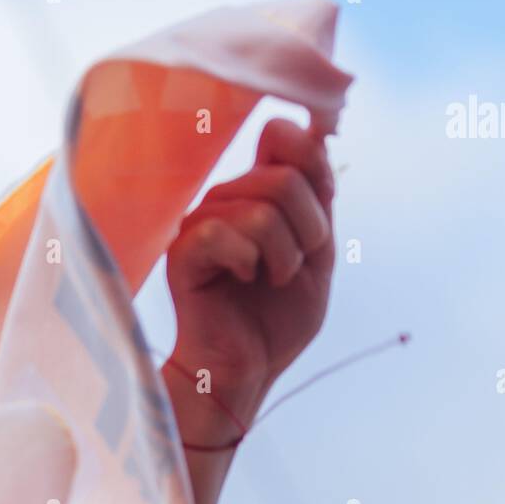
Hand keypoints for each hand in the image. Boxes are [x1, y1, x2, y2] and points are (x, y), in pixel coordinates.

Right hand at [165, 117, 335, 444]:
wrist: (246, 370)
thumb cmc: (277, 321)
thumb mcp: (318, 257)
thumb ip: (320, 200)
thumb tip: (319, 132)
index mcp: (258, 192)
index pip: (285, 136)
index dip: (313, 163)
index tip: (319, 217)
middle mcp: (227, 198)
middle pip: (284, 177)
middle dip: (309, 230)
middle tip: (294, 268)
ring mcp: (202, 221)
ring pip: (261, 210)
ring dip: (283, 256)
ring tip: (270, 280)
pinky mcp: (184, 250)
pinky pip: (222, 233)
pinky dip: (247, 262)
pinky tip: (240, 281)